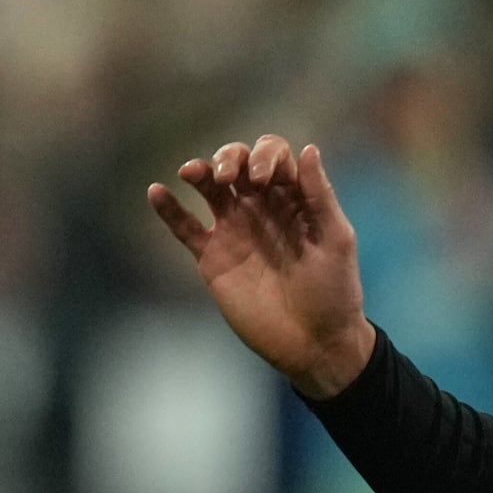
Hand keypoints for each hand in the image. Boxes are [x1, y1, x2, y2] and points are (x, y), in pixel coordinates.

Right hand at [149, 134, 378, 399]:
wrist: (313, 344)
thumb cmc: (334, 292)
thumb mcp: (336, 241)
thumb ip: (319, 196)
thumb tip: (309, 148)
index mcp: (293, 201)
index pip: (273, 158)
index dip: (266, 156)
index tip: (263, 178)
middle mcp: (261, 209)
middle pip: (237, 164)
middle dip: (229, 157)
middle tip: (226, 176)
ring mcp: (234, 231)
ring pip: (208, 188)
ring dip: (199, 171)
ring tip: (191, 172)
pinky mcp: (212, 256)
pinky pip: (184, 227)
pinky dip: (168, 209)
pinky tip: (156, 191)